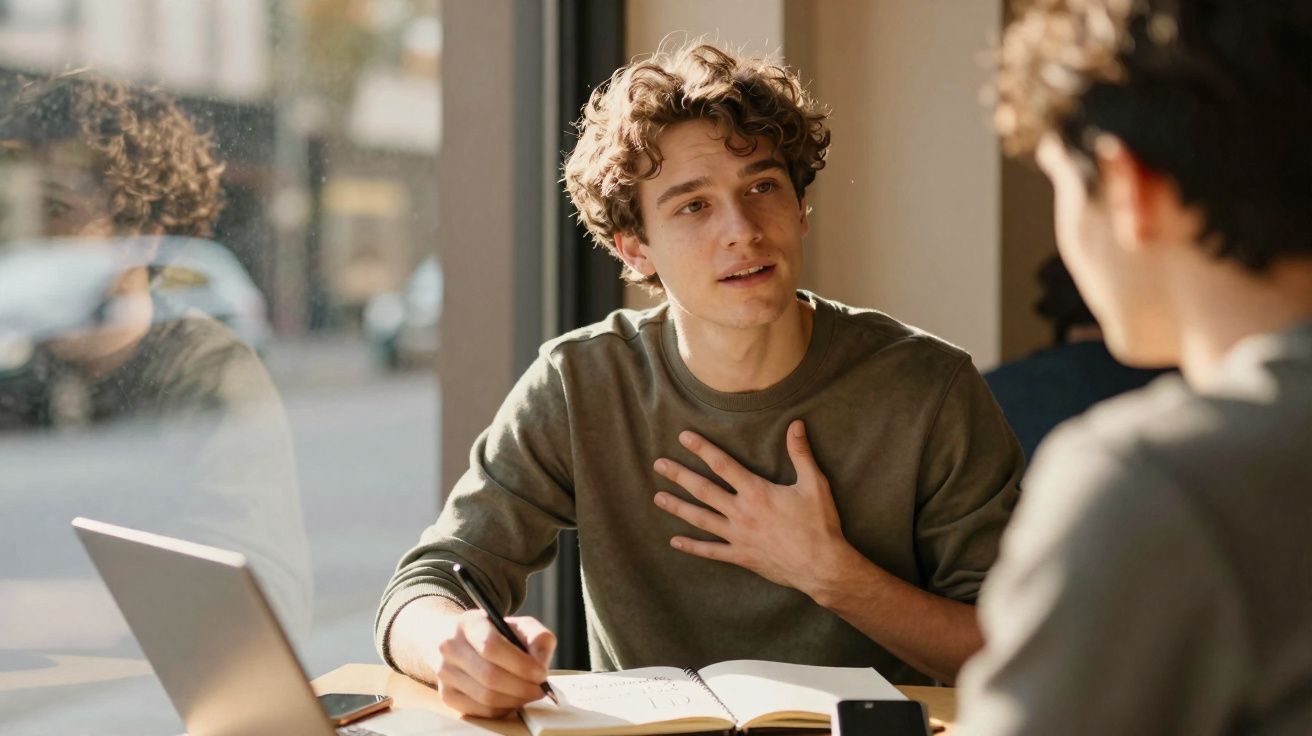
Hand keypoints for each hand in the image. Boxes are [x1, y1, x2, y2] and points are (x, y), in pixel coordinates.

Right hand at [427, 608, 555, 717]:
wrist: (461, 641)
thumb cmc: (497, 634)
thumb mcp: (520, 626)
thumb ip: (538, 638)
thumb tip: (540, 664)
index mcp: (468, 623)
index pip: (490, 646)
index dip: (521, 664)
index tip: (541, 673)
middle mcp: (450, 647)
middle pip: (489, 676)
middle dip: (522, 687)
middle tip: (540, 689)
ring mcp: (445, 672)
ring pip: (486, 697)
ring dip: (515, 700)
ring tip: (529, 694)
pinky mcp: (447, 695)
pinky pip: (480, 710)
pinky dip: (503, 709)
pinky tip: (513, 699)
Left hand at [652, 420, 851, 596]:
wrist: (822, 566)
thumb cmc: (819, 524)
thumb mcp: (814, 484)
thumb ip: (801, 454)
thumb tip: (795, 425)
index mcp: (757, 492)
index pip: (722, 464)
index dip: (702, 448)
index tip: (683, 437)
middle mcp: (742, 513)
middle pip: (703, 490)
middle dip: (679, 475)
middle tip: (659, 464)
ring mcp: (738, 536)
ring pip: (701, 519)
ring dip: (678, 507)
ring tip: (658, 497)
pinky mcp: (741, 556)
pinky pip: (711, 551)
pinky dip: (692, 547)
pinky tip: (675, 541)